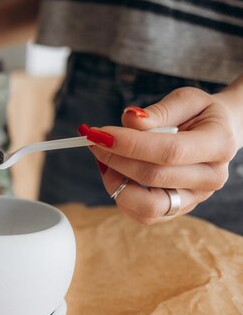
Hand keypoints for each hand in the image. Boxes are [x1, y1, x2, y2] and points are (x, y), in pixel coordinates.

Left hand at [82, 86, 239, 224]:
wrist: (216, 135)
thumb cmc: (198, 115)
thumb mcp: (186, 100)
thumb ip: (159, 111)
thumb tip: (130, 121)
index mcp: (218, 145)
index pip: (169, 151)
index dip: (130, 144)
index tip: (101, 133)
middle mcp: (210, 178)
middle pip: (154, 178)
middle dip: (115, 159)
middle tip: (95, 141)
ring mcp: (194, 198)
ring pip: (147, 206)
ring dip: (116, 183)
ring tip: (105, 159)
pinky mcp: (177, 210)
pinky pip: (143, 215)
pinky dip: (122, 195)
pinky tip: (115, 172)